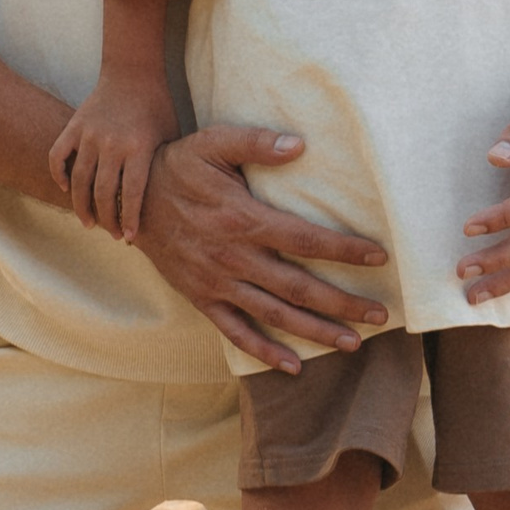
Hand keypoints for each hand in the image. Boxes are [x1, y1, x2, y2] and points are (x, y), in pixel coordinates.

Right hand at [47, 76, 175, 241]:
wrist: (133, 70)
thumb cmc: (158, 105)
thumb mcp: (170, 134)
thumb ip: (165, 165)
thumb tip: (170, 199)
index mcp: (138, 148)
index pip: (132, 193)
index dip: (130, 219)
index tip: (129, 237)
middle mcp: (112, 144)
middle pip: (103, 193)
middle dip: (107, 219)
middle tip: (111, 233)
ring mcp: (89, 134)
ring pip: (78, 180)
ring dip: (81, 206)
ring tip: (88, 222)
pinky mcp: (74, 125)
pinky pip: (57, 155)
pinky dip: (58, 174)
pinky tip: (66, 188)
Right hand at [133, 124, 389, 374]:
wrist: (128, 202)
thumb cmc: (178, 166)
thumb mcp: (212, 143)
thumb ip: (255, 142)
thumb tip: (299, 145)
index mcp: (244, 219)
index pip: (306, 240)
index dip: (345, 250)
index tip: (379, 257)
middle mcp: (235, 257)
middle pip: (299, 287)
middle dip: (343, 303)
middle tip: (380, 315)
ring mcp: (218, 283)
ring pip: (275, 315)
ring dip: (316, 331)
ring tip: (353, 343)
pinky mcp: (202, 298)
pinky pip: (236, 332)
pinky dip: (264, 352)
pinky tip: (293, 366)